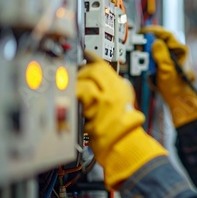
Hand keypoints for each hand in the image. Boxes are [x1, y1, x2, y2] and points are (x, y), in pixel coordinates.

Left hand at [76, 50, 167, 189]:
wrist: (124, 144)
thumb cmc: (122, 129)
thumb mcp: (124, 104)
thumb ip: (116, 90)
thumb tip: (102, 80)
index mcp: (122, 88)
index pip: (106, 66)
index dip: (93, 57)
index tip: (86, 53)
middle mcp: (116, 91)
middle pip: (95, 70)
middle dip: (83, 71)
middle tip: (76, 77)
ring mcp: (106, 99)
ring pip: (87, 80)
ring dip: (77, 83)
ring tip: (74, 91)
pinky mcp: (95, 109)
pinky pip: (81, 93)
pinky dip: (74, 93)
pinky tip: (72, 98)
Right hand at [140, 25, 196, 127]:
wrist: (177, 98)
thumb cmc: (176, 86)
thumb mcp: (166, 70)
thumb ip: (161, 55)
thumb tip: (156, 43)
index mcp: (180, 50)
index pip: (167, 34)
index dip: (155, 31)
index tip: (144, 32)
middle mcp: (176, 52)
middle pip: (160, 39)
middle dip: (149, 41)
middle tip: (139, 44)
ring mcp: (170, 57)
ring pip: (156, 48)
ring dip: (148, 50)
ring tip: (141, 55)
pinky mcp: (164, 63)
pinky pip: (154, 56)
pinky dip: (148, 58)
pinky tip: (146, 64)